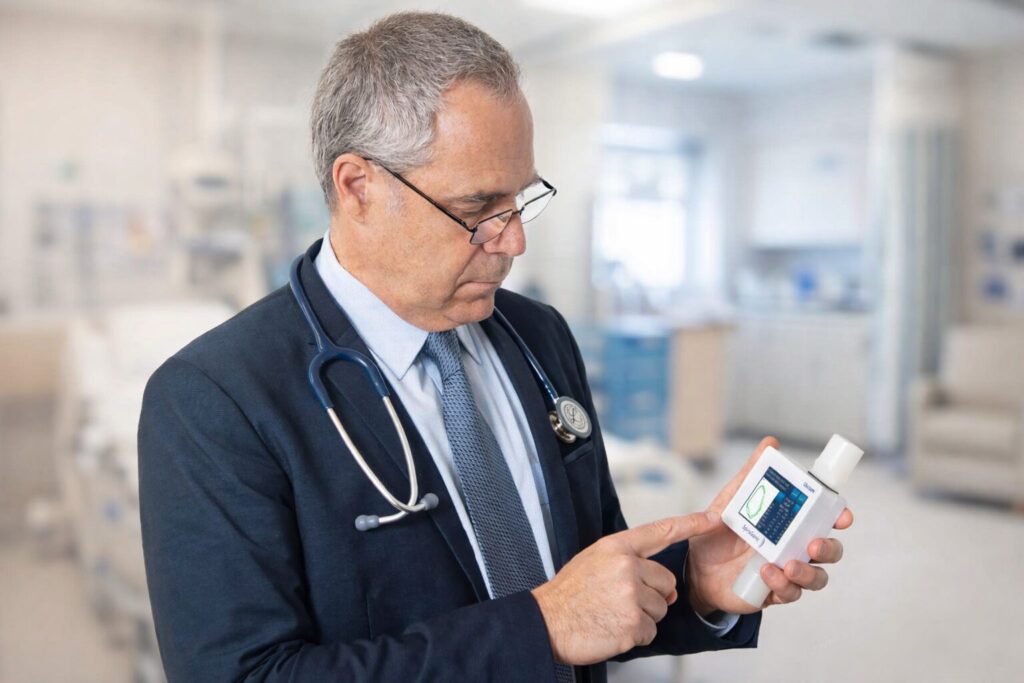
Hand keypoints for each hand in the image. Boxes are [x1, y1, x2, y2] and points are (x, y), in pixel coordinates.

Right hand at [532, 510, 720, 665]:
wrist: (546, 621)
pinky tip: (612, 629)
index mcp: (616, 547)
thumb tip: (669, 590)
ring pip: (661, 609)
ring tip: (612, 614)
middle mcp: (626, 567)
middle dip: (652, 596)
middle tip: (621, 601)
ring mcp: (630, 595)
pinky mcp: (631, 623)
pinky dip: (635, 635)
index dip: (690, 524)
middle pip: (667, 583)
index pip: (660, 531)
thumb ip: (631, 564)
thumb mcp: (595, 561)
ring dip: (642, 618)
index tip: (712, 519)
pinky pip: (651, 631)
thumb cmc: (570, 594)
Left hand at [686, 436, 854, 615]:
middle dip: (829, 548)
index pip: (824, 520)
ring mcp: (786, 572)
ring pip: (817, 578)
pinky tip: (767, 574)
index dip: (839, 517)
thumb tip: (771, 443)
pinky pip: (790, 594)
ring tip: (787, 566)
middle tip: (813, 544)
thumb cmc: (718, 532)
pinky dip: (782, 585)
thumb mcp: (732, 500)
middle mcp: (793, 549)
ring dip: (808, 573)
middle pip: (830, 551)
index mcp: (789, 524)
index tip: (842, 515)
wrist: (695, 567)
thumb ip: (751, 474)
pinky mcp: (774, 593)